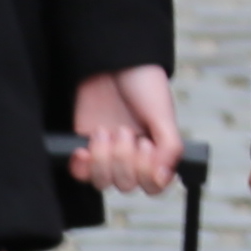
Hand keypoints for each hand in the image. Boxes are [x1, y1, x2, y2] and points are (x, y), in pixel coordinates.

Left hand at [69, 64, 180, 196]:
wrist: (113, 63)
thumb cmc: (143, 86)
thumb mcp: (164, 115)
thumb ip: (170, 149)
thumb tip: (161, 179)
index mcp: (158, 154)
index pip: (153, 186)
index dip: (146, 172)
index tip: (145, 144)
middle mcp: (133, 159)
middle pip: (126, 185)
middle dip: (123, 158)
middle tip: (123, 129)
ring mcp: (108, 155)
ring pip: (103, 182)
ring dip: (103, 159)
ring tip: (105, 132)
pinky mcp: (84, 146)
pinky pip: (80, 173)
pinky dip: (81, 166)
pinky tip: (84, 149)